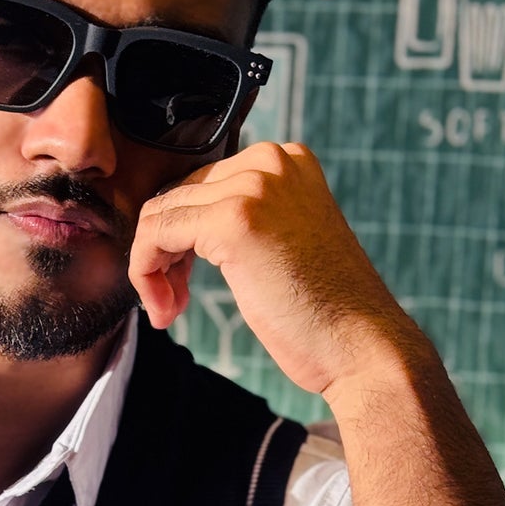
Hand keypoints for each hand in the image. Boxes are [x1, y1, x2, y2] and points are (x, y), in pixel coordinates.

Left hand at [129, 142, 417, 397]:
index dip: (179, 237)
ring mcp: (253, 187)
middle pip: (174, 197)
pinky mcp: (232, 220)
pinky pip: (154, 236)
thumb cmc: (320, 310)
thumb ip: (239, 218)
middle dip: (162, 253)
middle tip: (173, 301)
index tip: (184, 281)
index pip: (197, 185)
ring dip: (151, 270)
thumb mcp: (280, 242)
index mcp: (286, 160)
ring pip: (157, 217)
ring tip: (170, 309)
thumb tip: (170, 223)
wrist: (359, 345)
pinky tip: (168, 311)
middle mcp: (270, 161)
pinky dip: (145, 274)